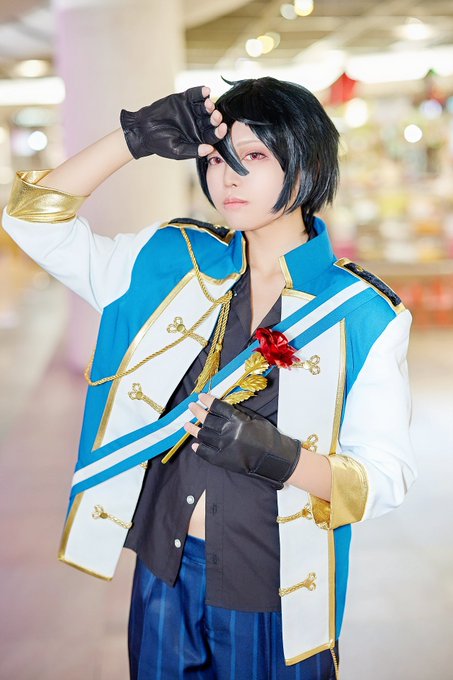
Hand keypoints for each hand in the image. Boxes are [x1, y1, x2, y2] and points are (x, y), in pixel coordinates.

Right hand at [120, 85, 226, 159]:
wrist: (144, 130)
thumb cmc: (160, 143)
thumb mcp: (176, 150)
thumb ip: (193, 150)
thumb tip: (209, 149)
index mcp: (199, 138)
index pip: (213, 135)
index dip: (219, 132)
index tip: (223, 128)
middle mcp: (199, 124)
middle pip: (211, 121)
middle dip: (215, 118)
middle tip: (215, 115)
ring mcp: (193, 111)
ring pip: (205, 107)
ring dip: (209, 105)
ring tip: (208, 104)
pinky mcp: (185, 100)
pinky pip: (196, 94)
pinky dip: (201, 92)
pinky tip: (206, 91)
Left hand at [184, 393, 300, 488]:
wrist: (275, 459)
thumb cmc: (269, 438)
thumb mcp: (256, 419)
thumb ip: (240, 414)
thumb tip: (225, 409)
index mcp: (237, 419)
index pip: (218, 407)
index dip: (208, 401)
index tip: (201, 396)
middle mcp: (228, 431)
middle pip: (207, 419)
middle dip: (197, 411)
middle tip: (191, 407)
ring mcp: (223, 446)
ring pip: (203, 434)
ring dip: (193, 429)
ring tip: (186, 424)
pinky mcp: (222, 459)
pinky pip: (206, 453)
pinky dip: (199, 449)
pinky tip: (194, 445)